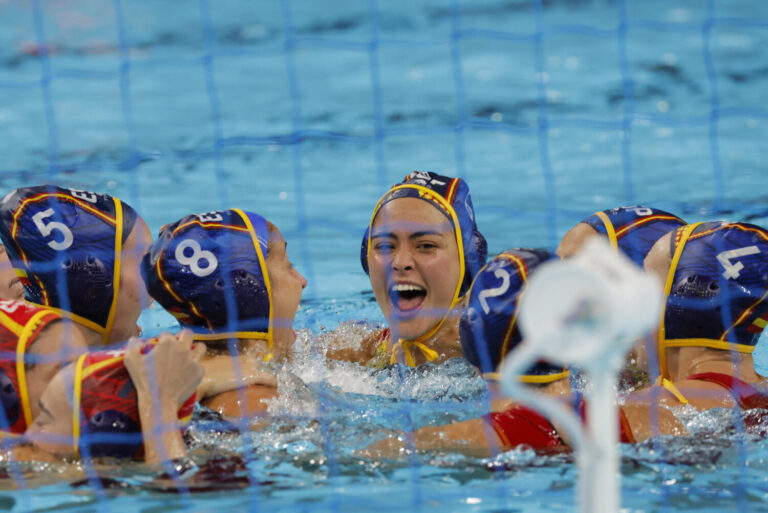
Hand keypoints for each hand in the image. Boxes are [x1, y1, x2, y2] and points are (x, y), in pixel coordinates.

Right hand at [124, 330, 204, 463]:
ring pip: (200, 347)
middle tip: (177, 345)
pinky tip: (188, 372)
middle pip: (187, 334)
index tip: (159, 346)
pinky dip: (194, 368)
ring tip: (189, 354)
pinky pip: (200, 365)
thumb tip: (135, 339)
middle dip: (182, 336)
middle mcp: (183, 349)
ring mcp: (193, 360)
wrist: (159, 401)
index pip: (166, 334)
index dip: (161, 339)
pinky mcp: (199, 372)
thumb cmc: (144, 381)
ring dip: (195, 348)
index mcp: (167, 343)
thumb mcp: (131, 361)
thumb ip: (133, 346)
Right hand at [198, 354, 277, 398]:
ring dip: (267, 380)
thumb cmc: (203, 375)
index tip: (255, 379)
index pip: (250, 362)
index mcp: (235, 358)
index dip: (253, 371)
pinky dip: (273, 383)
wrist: (204, 376)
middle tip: (262, 386)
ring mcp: (249, 367)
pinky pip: (268, 378)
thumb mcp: (211, 370)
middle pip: (258, 367)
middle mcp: (244, 359)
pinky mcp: (252, 375)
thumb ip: (217, 372)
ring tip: (271, 389)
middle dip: (260, 376)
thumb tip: (214, 380)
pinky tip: (276, 387)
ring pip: (264, 372)